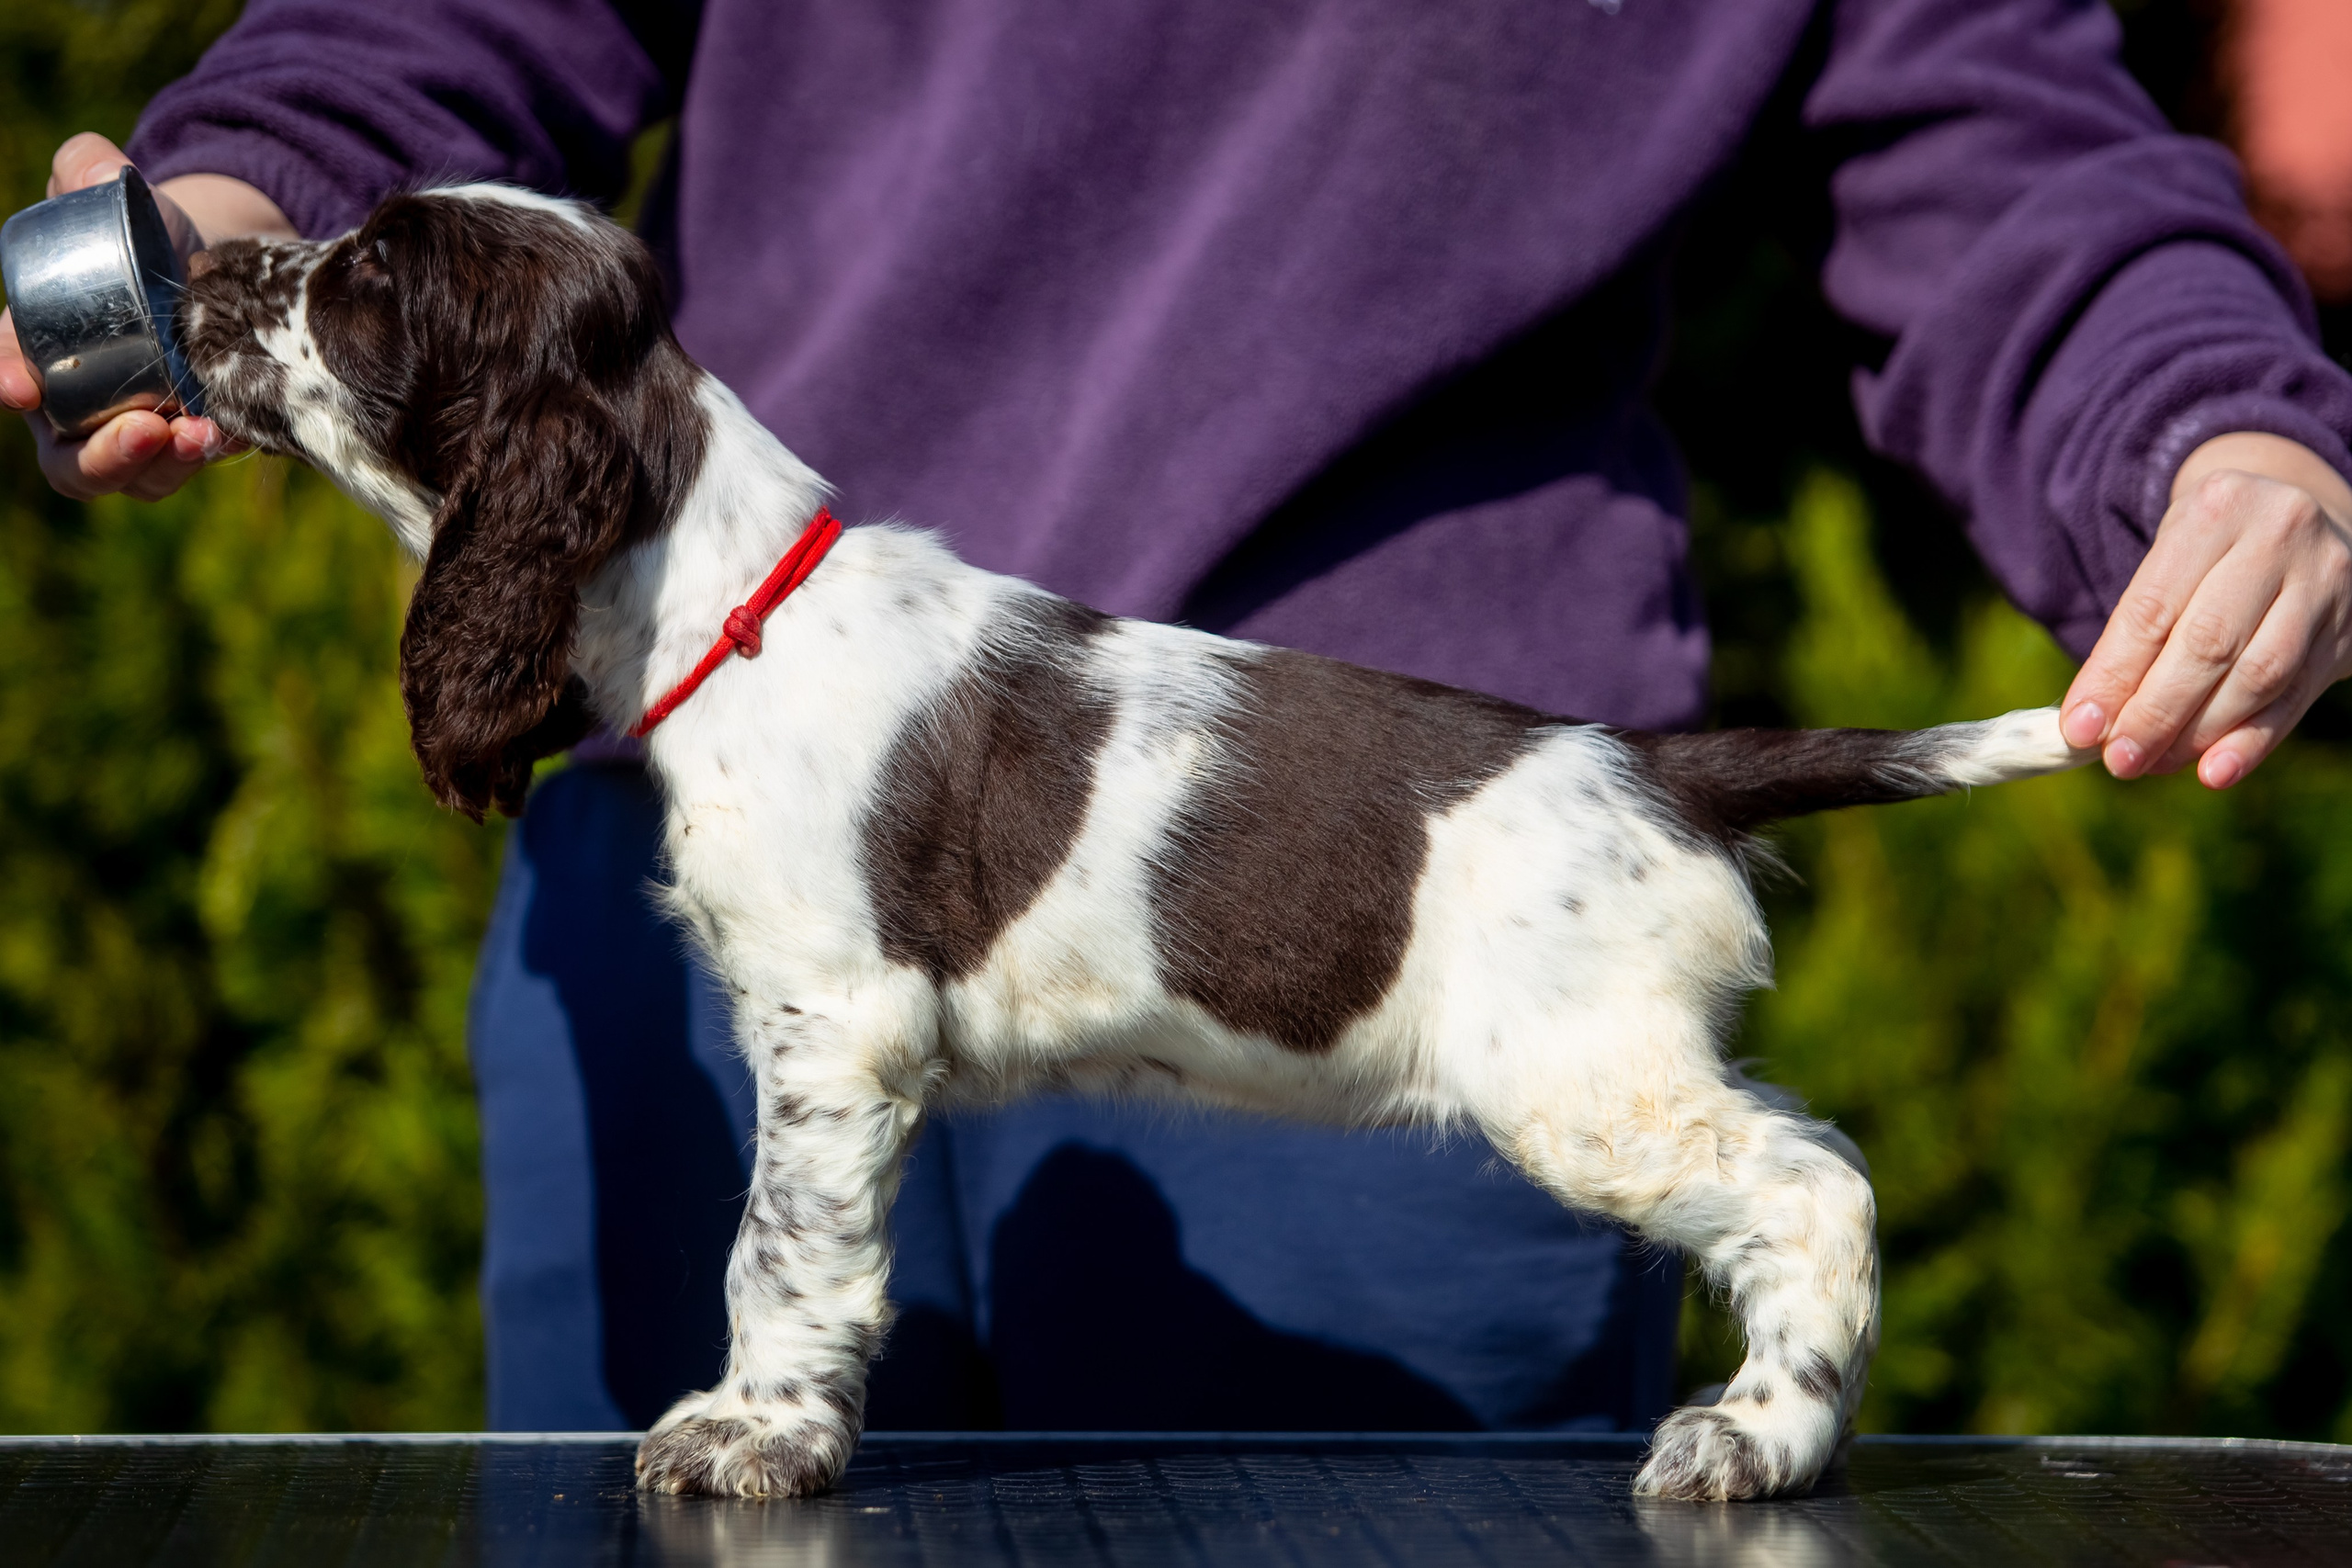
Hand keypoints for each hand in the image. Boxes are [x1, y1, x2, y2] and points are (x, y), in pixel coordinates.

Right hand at [0, 132, 287, 501]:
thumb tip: (99, 165)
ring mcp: (132, 435)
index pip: (7, 371)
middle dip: (103, 455)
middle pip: (69, 459)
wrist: (211, 269)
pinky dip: (208, 457)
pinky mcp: (185, 446)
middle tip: (150, 428)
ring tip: (205, 434)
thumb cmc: (145, 234)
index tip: (24, 387)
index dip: (5, 379)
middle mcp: (76, 405)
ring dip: (166, 465)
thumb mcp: (118, 197)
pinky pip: (187, 468)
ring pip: (133, 478)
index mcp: (36, 346)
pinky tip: (238, 433)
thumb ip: (91, 170)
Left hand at [2061, 431, 2351, 788]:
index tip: (2079, 729)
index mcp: (2216, 510)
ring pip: (2259, 674)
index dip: (2114, 675)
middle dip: (2156, 712)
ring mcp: (2325, 582)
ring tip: (2154, 764)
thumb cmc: (2213, 553)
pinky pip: (2297, 696)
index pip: (2154, 608)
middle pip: (2208, 643)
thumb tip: (2091, 723)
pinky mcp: (2348, 630)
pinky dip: (2252, 741)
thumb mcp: (2171, 562)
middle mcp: (2278, 537)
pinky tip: (2215, 771)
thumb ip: (2133, 635)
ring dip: (2200, 732)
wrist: (2302, 522)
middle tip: (2118, 760)